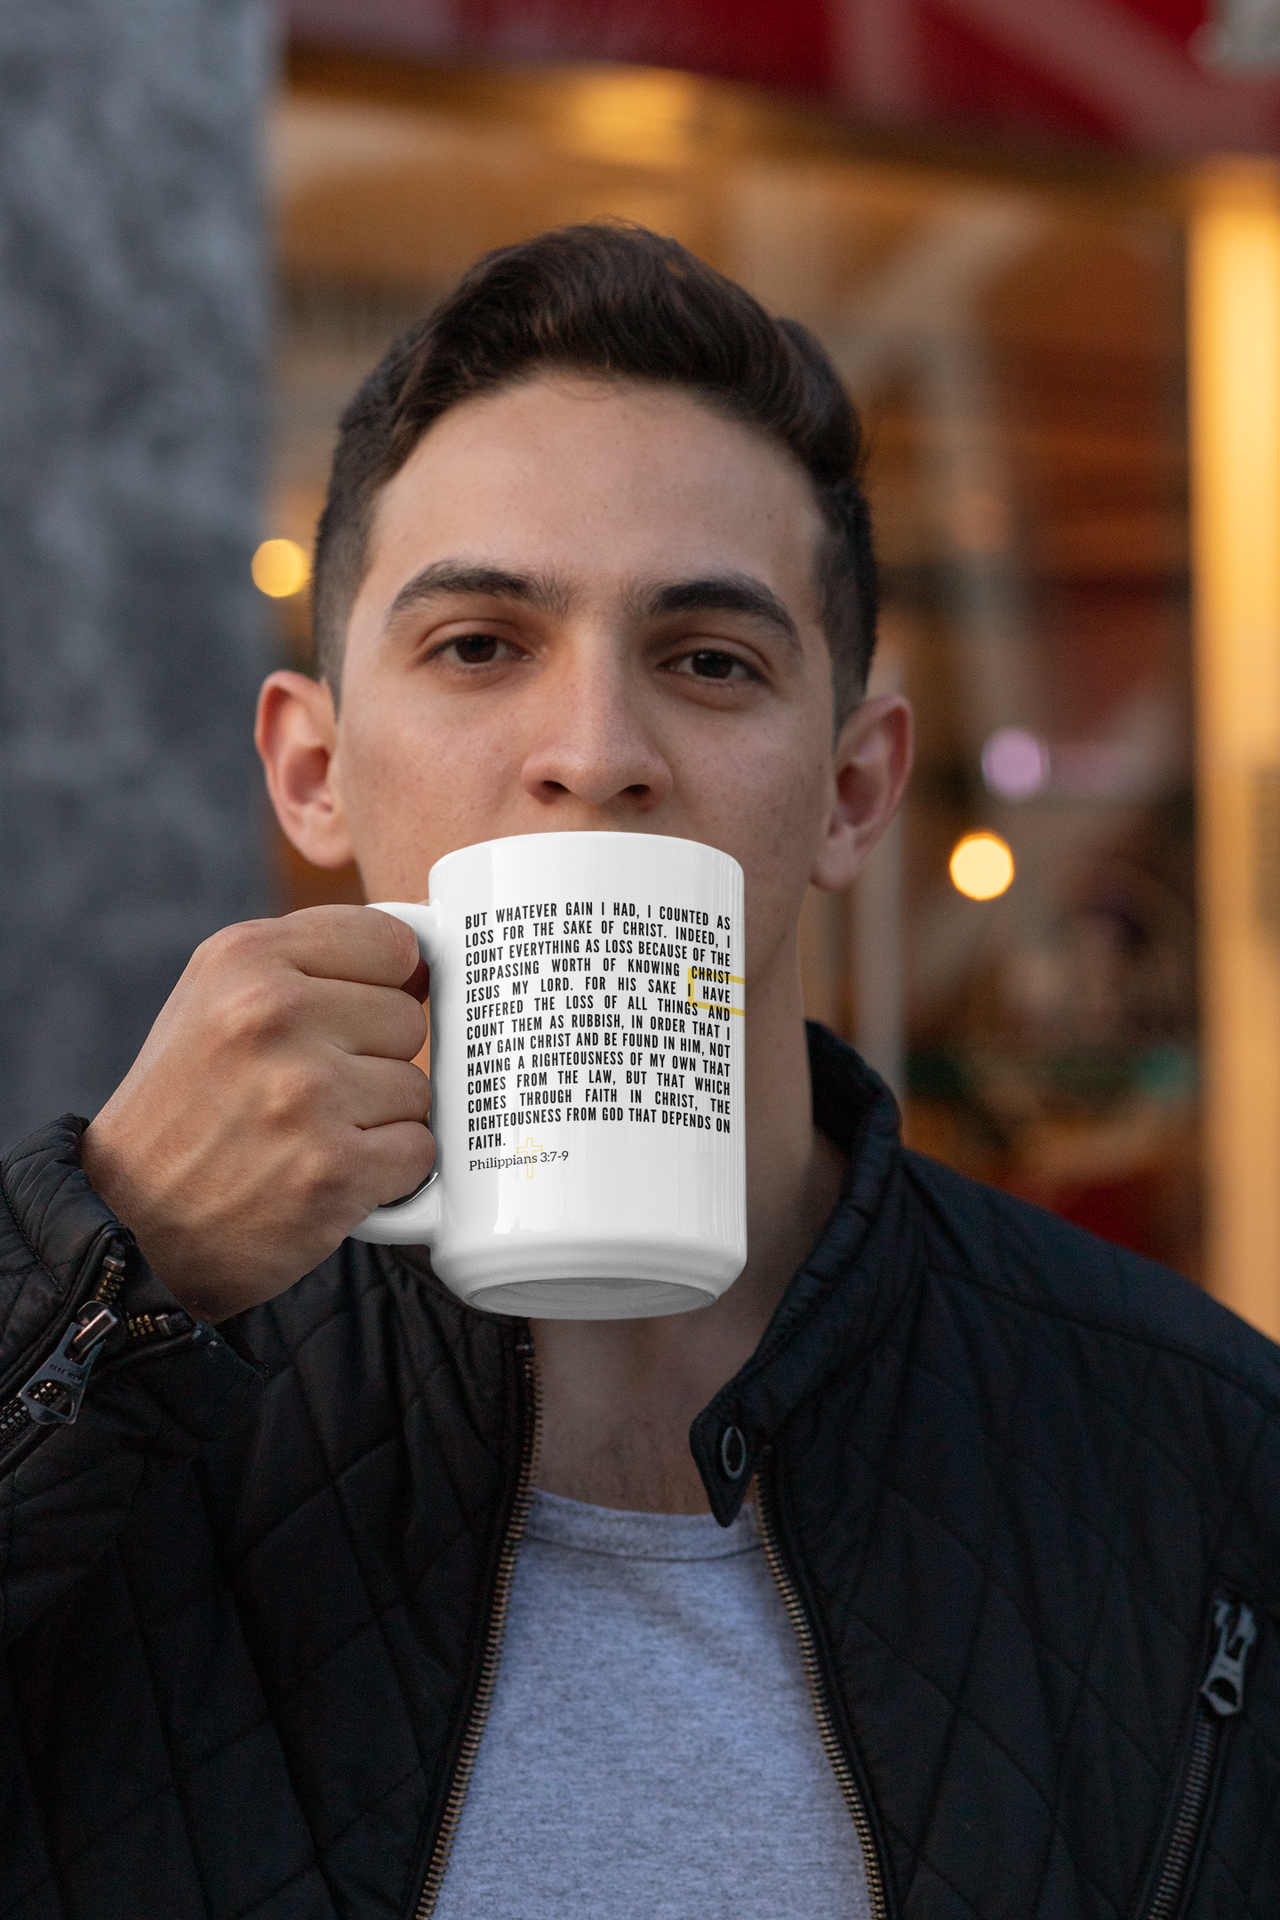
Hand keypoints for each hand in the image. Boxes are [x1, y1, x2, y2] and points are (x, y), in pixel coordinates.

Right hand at [80, 906, 431, 1320]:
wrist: (132, 1224)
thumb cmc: (186, 1107)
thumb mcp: (217, 1000)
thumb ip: (310, 966)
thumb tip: (423, 964)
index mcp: (245, 958)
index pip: (390, 942)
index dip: (383, 985)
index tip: (349, 1017)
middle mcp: (272, 1014)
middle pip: (407, 1017)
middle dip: (373, 1058)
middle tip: (308, 1092)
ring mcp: (306, 1093)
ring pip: (416, 1087)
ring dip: (379, 1120)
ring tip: (309, 1134)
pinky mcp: (334, 1169)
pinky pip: (419, 1150)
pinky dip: (387, 1172)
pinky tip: (329, 1173)